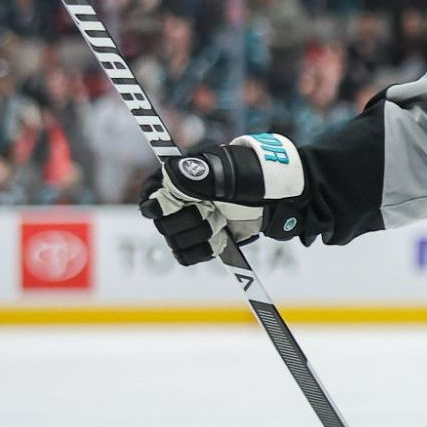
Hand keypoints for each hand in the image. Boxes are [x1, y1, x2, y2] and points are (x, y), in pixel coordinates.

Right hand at [138, 133, 307, 265]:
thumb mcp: (228, 171)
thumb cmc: (253, 177)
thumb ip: (197, 174)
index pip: (149, 198)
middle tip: (213, 211)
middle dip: (190, 222)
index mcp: (176, 179)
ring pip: (175, 242)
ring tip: (219, 223)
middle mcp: (177, 201)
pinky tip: (219, 238)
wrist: (276, 198)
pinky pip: (186, 256)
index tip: (185, 204)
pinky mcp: (202, 239)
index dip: (161, 206)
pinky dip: (202, 251)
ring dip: (200, 236)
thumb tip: (169, 173)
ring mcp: (189, 221)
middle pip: (162, 225)